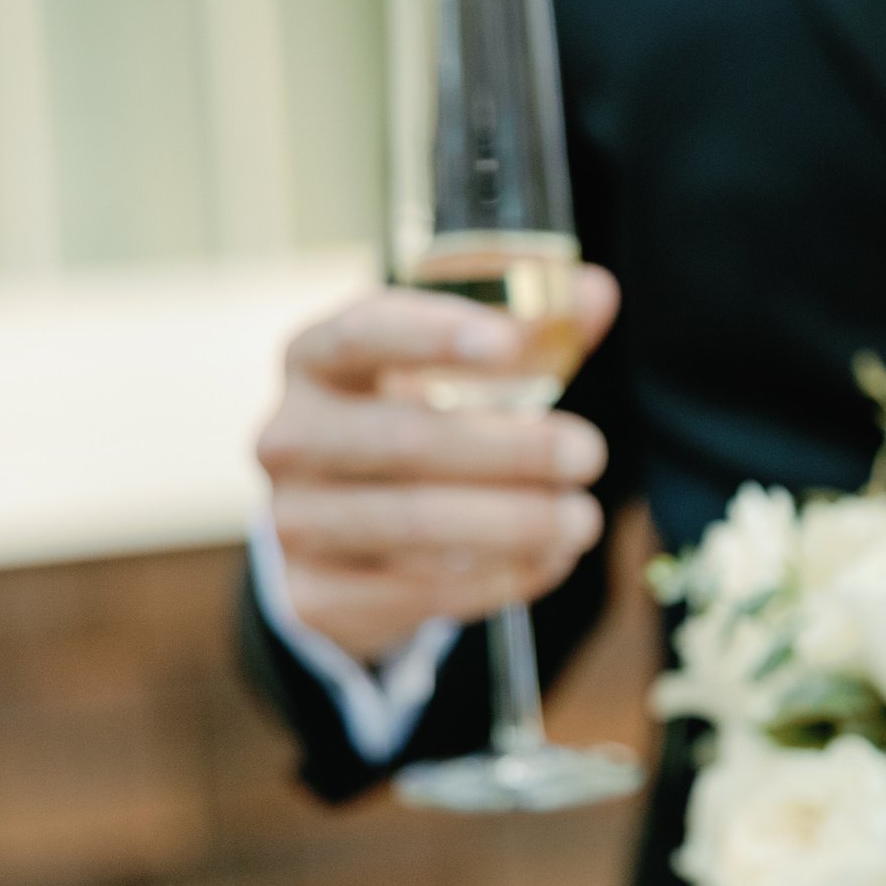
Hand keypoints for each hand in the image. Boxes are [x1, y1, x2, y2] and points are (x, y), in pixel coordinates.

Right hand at [256, 273, 618, 662]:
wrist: (347, 534)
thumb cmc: (420, 424)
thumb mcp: (463, 375)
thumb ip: (532, 332)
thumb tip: (595, 291)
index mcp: (316, 361)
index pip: (361, 334)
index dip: (432, 335)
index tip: (510, 342)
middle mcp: (289, 437)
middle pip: (404, 439)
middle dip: (510, 450)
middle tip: (589, 453)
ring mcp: (293, 519)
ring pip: (412, 524)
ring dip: (513, 523)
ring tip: (583, 520)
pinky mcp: (315, 594)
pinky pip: (413, 591)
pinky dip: (493, 578)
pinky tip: (547, 562)